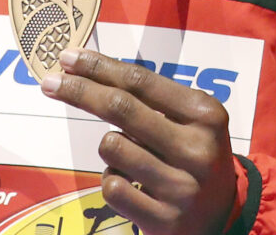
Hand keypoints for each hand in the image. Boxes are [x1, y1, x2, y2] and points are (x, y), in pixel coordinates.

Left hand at [41, 48, 236, 234]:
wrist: (225, 217)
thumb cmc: (195, 153)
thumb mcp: (190, 119)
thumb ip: (151, 97)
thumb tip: (88, 71)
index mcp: (205, 114)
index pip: (141, 81)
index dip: (99, 67)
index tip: (68, 58)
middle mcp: (196, 149)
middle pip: (121, 108)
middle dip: (80, 90)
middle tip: (50, 82)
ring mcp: (181, 188)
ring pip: (112, 148)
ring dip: (110, 147)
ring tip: (132, 157)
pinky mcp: (164, 222)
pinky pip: (112, 188)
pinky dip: (112, 181)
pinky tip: (133, 185)